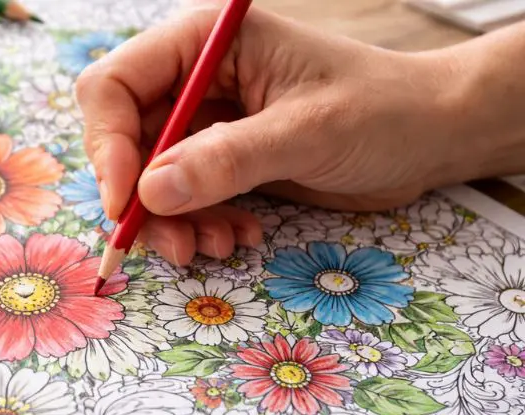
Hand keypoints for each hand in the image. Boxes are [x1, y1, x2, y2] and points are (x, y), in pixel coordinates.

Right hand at [76, 4, 469, 264]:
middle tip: (175, 243)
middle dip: (141, 198)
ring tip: (215, 246)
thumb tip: (150, 192)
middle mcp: (193, 77)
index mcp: (204, 43)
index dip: (109, 145)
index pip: (115, 85)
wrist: (431, 136)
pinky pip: (181, 198)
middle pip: (123, 139)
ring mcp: (205, 120)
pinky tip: (238, 235)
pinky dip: (198, 225)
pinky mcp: (220, 158)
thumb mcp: (308, 132)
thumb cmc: (383, 111)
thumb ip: (229, 159)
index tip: (126, 204)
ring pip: (147, 178)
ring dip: (171, 222)